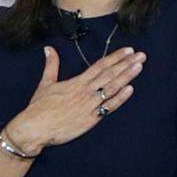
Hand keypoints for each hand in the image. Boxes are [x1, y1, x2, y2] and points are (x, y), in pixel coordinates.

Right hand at [7, 46, 144, 152]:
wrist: (35, 127)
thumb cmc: (39, 107)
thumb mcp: (45, 83)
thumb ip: (51, 65)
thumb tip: (48, 48)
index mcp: (76, 82)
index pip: (99, 66)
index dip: (115, 58)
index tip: (128, 50)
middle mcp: (85, 91)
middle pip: (109, 74)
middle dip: (126, 64)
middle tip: (141, 55)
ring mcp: (89, 105)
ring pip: (111, 88)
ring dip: (126, 77)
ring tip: (139, 67)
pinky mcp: (90, 119)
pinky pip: (108, 108)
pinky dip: (119, 98)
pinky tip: (130, 89)